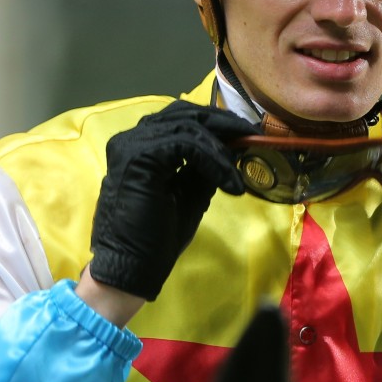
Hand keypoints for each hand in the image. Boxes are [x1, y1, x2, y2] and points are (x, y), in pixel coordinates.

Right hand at [89, 100, 256, 300]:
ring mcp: (131, 144)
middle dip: (222, 124)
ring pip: (188, 127)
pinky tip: (227, 181)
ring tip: (237, 172)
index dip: (215, 123)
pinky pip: (186, 144)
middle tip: (250, 136)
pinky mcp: (139, 156)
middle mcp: (131, 138)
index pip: (180, 118)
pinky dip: (213, 160)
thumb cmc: (156, 237)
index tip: (245, 135)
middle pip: (184, 113)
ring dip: (220, 148)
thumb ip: (204, 168)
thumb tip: (231, 149)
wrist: (132, 268)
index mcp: (141, 146)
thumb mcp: (189, 193)